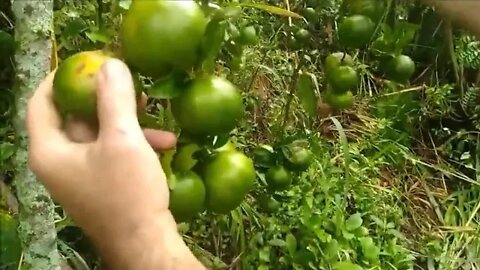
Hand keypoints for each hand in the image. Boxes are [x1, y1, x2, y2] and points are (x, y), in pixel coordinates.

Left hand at [27, 59, 203, 269]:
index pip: (41, 104)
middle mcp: (59, 163)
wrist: (146, 242)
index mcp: (50, 151)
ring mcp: (80, 176)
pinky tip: (165, 142)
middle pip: (73, 117)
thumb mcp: (123, 139)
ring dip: (126, 121)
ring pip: (98, 134)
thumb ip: (114, 99)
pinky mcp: (101, 184)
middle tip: (126, 82)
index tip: (83, 62)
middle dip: (104, 99)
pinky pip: (111, 153)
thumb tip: (111, 64)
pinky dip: (133, 143)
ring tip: (153, 111)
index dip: (58, 79)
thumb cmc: (128, 191)